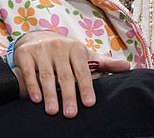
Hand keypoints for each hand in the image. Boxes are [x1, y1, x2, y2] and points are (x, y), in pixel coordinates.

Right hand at [12, 31, 129, 117]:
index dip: (86, 87)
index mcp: (75, 48)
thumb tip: (127, 67)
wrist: (38, 39)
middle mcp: (58, 46)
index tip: (89, 104)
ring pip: (46, 74)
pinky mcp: (26, 53)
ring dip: (50, 94)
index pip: (82, 70)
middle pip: (65, 74)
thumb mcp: (84, 56)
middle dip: (68, 95)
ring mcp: (41, 49)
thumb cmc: (66, 53)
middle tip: (71, 114)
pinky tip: (36, 99)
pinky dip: (32, 86)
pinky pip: (29, 72)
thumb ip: (103, 63)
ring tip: (53, 111)